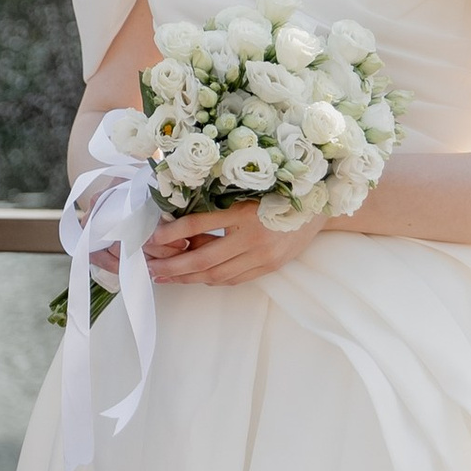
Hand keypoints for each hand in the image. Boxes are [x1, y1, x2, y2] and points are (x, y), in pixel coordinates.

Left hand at [144, 202, 321, 288]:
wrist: (319, 204)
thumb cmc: (277, 191)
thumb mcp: (245, 192)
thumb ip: (217, 208)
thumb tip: (180, 228)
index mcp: (243, 210)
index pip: (198, 224)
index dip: (172, 234)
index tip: (152, 239)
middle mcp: (253, 236)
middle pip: (204, 258)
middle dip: (174, 266)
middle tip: (151, 268)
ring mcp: (263, 255)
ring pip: (217, 274)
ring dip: (189, 277)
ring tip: (167, 277)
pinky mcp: (270, 267)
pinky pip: (234, 279)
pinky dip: (212, 279)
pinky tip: (196, 277)